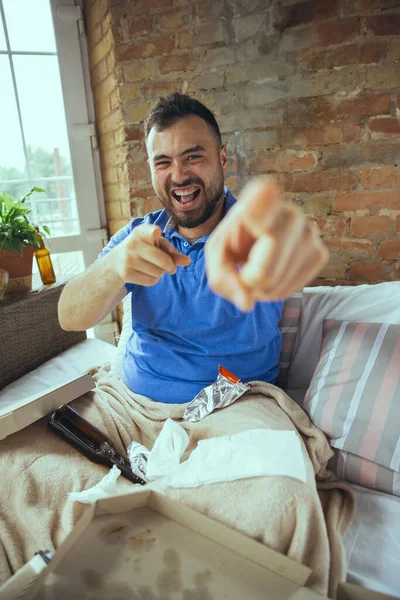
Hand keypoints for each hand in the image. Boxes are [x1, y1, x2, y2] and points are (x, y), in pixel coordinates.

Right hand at [111, 224, 190, 285]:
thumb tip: (187, 261)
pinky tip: (146, 273)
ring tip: (152, 267)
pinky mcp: (126, 274)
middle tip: (171, 267)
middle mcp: (133, 244)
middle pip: (163, 260)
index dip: (155, 233)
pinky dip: (153, 279)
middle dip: (170, 266)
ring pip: (158, 272)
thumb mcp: (156, 244)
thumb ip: (173, 252)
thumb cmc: (144, 249)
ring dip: (160, 272)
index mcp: (141, 232)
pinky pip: (151, 281)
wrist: (116, 260)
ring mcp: (128, 260)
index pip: (151, 232)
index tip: (156, 233)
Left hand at [205, 176, 327, 310]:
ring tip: (258, 268)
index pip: (266, 197)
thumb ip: (222, 277)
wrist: (260, 238)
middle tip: (244, 270)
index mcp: (260, 199)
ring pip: (276, 284)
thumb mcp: (218, 253)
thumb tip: (246, 305)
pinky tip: (274, 273)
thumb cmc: (235, 241)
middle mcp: (291, 212)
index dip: (259, 205)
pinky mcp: (320, 253)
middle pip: (263, 273)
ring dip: (261, 289)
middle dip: (247, 283)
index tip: (261, 195)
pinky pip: (292, 289)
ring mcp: (310, 232)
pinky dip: (277, 291)